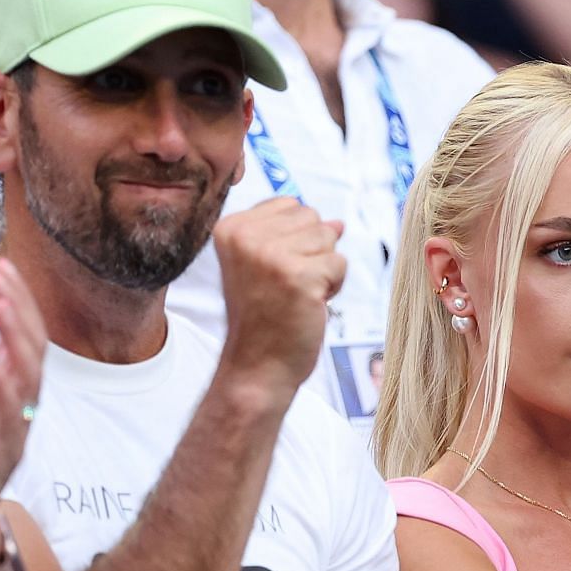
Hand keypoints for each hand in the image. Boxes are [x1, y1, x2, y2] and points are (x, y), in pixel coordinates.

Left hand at [0, 256, 44, 517]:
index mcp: (2, 409)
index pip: (18, 345)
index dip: (13, 305)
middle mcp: (12, 427)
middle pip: (30, 359)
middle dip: (18, 314)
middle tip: (1, 276)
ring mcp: (4, 453)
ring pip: (24, 393)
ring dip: (15, 347)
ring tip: (0, 309)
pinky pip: (6, 432)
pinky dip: (3, 399)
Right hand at [213, 197, 344, 394]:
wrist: (257, 365)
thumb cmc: (263, 318)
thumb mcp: (262, 265)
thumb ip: (291, 235)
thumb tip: (337, 223)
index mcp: (231, 228)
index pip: (290, 205)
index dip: (295, 239)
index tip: (275, 271)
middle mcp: (247, 237)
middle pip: (311, 217)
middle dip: (312, 252)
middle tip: (288, 286)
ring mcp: (272, 256)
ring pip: (328, 238)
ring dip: (323, 269)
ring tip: (298, 294)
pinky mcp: (300, 277)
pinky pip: (339, 263)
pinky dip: (333, 286)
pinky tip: (311, 304)